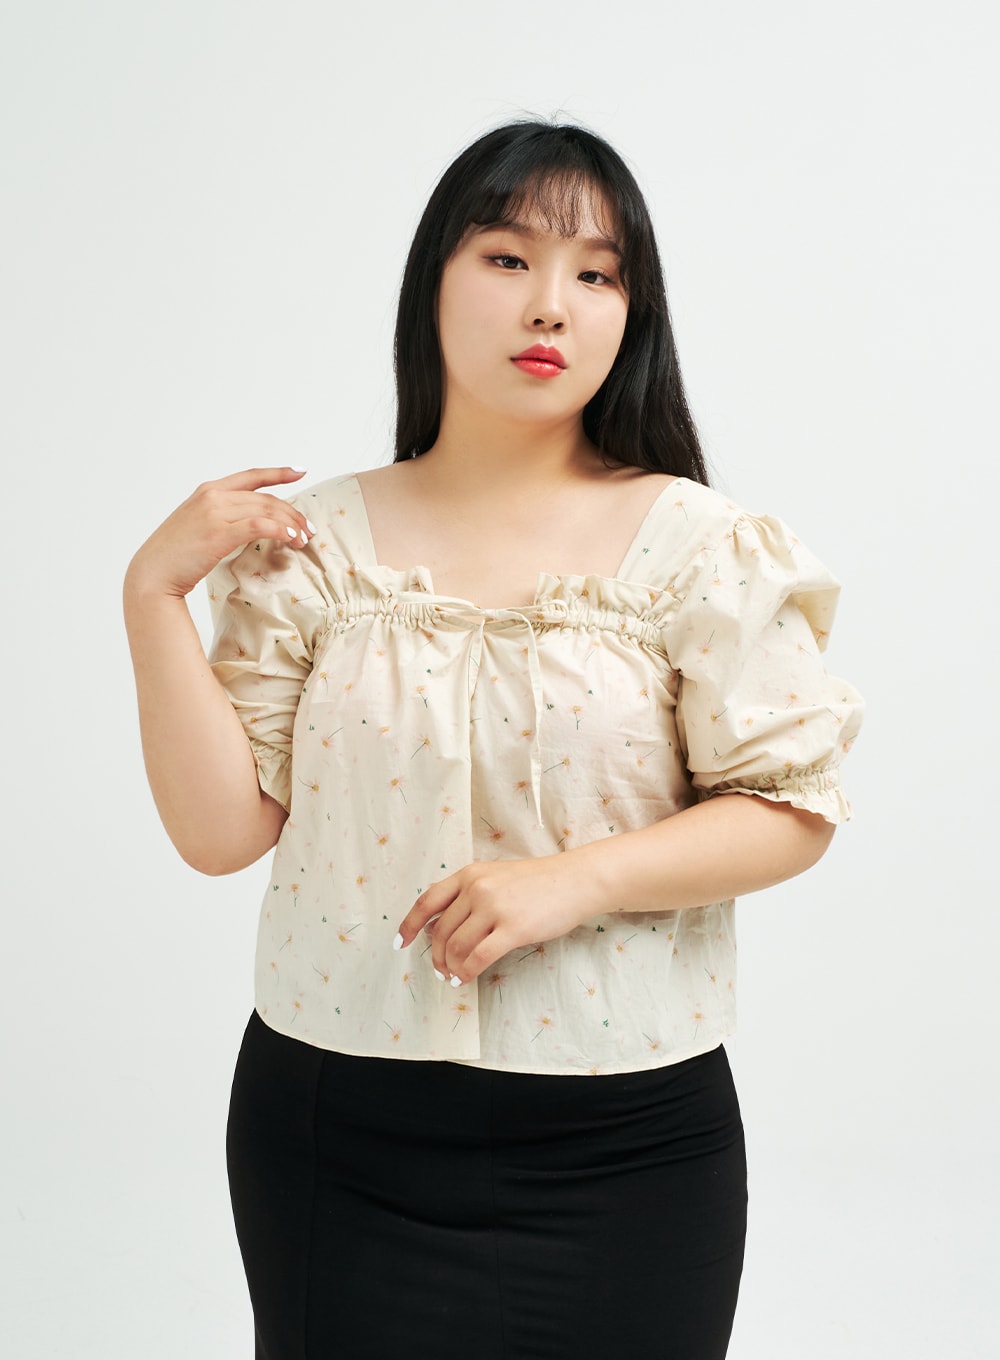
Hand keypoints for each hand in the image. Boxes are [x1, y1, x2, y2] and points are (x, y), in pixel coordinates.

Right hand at [125, 466, 313, 599]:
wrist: (153, 573)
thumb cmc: (175, 556)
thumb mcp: (197, 526)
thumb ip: (220, 518)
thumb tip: (249, 526)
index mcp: (207, 491)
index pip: (250, 476)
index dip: (278, 473)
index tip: (299, 471)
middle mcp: (213, 496)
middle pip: (265, 499)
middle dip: (292, 513)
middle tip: (308, 529)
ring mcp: (215, 512)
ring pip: (266, 511)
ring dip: (291, 525)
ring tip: (304, 539)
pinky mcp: (219, 532)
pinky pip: (260, 526)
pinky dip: (280, 531)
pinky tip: (291, 539)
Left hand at [394, 854, 604, 984]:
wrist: (575, 880)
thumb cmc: (538, 882)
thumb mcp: (496, 876)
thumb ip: (468, 895)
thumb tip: (439, 927)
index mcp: (469, 874)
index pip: (427, 901)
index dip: (409, 924)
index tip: (400, 943)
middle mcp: (477, 888)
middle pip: (441, 931)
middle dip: (436, 956)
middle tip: (440, 971)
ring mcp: (494, 908)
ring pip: (457, 947)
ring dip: (451, 967)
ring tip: (454, 977)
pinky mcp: (513, 929)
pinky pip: (478, 958)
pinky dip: (466, 973)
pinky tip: (466, 979)